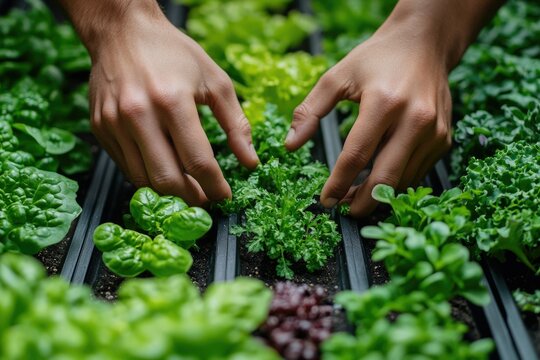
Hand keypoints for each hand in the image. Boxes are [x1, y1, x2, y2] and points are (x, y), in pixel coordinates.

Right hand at [85, 2, 258, 204]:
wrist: (121, 32)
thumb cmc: (172, 53)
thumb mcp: (215, 81)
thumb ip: (236, 124)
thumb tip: (250, 161)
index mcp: (172, 100)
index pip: (198, 160)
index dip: (214, 186)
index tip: (224, 196)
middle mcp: (138, 114)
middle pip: (167, 178)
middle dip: (191, 198)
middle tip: (205, 200)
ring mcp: (114, 123)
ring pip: (143, 179)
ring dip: (169, 193)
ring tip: (187, 191)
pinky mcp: (100, 128)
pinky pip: (125, 167)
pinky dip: (147, 177)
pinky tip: (163, 172)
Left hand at [286, 10, 453, 216]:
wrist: (425, 44)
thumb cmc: (377, 59)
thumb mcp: (337, 76)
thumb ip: (310, 111)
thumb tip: (290, 145)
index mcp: (385, 102)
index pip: (356, 156)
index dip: (338, 183)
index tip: (325, 200)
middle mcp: (415, 120)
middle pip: (385, 178)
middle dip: (362, 203)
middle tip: (342, 210)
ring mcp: (434, 132)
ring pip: (402, 180)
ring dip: (377, 195)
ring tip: (355, 196)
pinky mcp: (444, 139)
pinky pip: (417, 173)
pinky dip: (395, 183)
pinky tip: (376, 180)